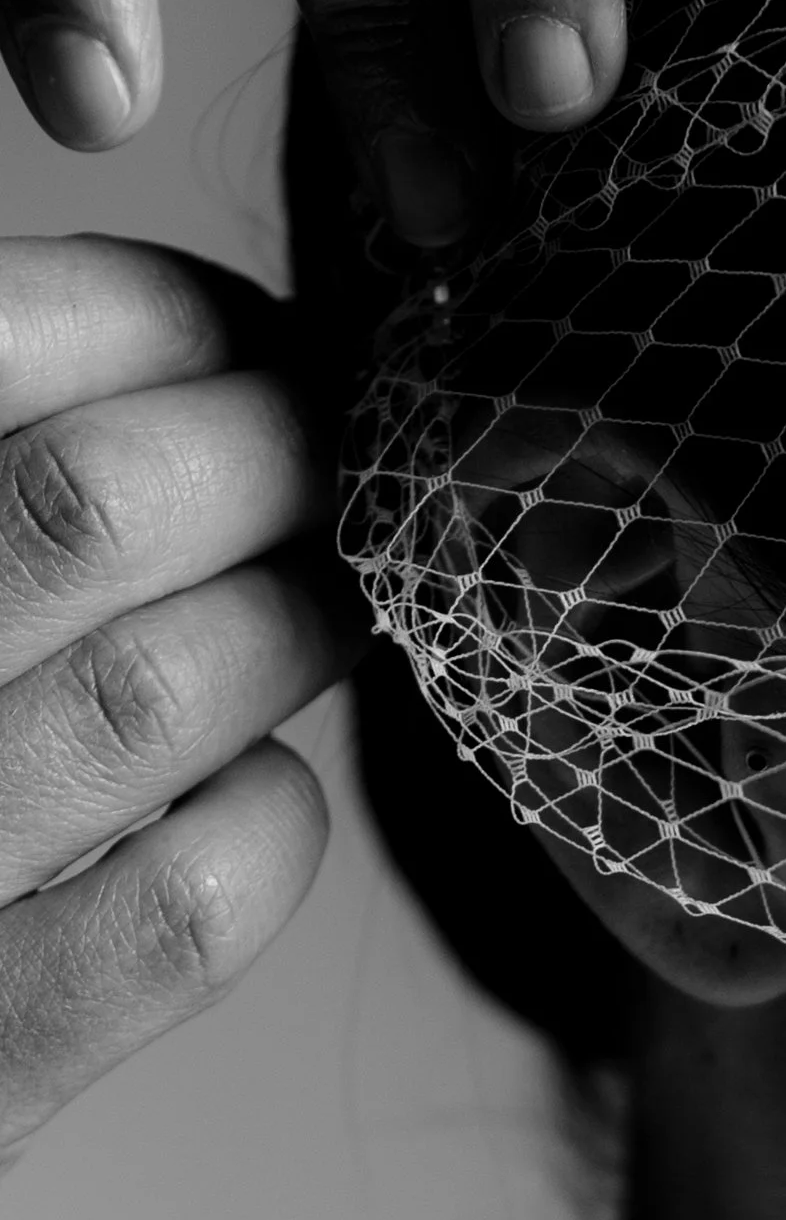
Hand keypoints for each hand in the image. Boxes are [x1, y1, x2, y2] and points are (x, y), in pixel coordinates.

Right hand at [0, 234, 359, 1170]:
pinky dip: (270, 819)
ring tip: (310, 609)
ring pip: (162, 690)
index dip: (164, 312)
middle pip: (91, 505)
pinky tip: (251, 788)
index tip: (239, 333)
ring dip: (291, 626)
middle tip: (320, 465)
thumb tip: (194, 341)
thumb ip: (5, 457)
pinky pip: (188, 907)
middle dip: (268, 456)